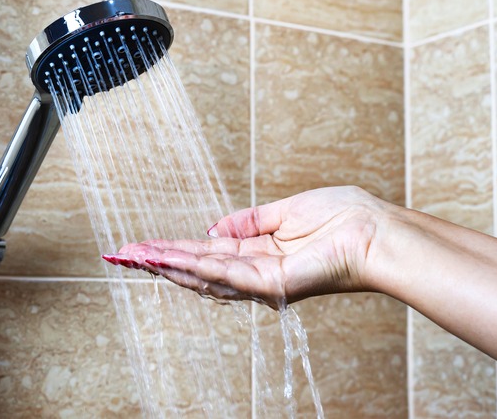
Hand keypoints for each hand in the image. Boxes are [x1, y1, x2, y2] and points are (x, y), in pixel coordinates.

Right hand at [103, 186, 387, 308]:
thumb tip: (212, 229)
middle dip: (157, 261)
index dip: (172, 248)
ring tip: (132, 257)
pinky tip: (166, 259)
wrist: (375, 230)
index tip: (141, 245)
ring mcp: (262, 281)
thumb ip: (248, 221)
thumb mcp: (285, 211)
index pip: (205, 252)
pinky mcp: (272, 284)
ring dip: (165, 266)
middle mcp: (255, 271)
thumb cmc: (343, 217)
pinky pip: (225, 274)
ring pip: (203, 275)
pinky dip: (193, 267)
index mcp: (259, 251)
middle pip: (196, 268)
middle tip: (120, 254)